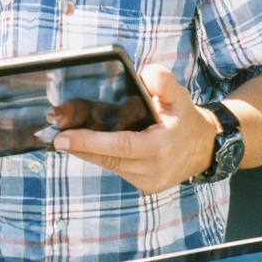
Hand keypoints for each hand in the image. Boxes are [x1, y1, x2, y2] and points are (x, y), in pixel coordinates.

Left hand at [53, 65, 216, 194]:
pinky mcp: (145, 186)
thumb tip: (143, 75)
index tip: (62, 138)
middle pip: (107, 158)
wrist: (205, 148)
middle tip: (56, 136)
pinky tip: (92, 144)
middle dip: (80, 147)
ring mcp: (147, 182)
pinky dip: (104, 156)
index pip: (117, 146)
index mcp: (158, 149)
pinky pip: (118, 168)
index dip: (87, 142)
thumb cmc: (186, 118)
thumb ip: (162, 81)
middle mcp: (151, 170)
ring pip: (110, 164)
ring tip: (70, 136)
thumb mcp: (179, 95)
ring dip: (90, 151)